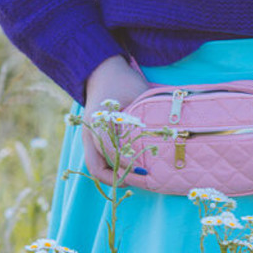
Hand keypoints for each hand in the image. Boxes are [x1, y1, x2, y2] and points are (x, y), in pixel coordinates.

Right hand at [82, 55, 150, 184]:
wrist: (104, 70)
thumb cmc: (124, 80)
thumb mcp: (138, 95)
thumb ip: (145, 115)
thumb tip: (165, 137)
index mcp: (98, 120)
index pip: (108, 149)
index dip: (125, 163)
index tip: (142, 170)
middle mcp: (88, 131)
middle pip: (95, 165)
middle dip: (115, 178)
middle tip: (138, 181)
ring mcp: (88, 136)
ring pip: (95, 165)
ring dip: (112, 176)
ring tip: (133, 179)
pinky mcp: (92, 137)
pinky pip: (97, 159)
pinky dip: (110, 167)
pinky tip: (128, 168)